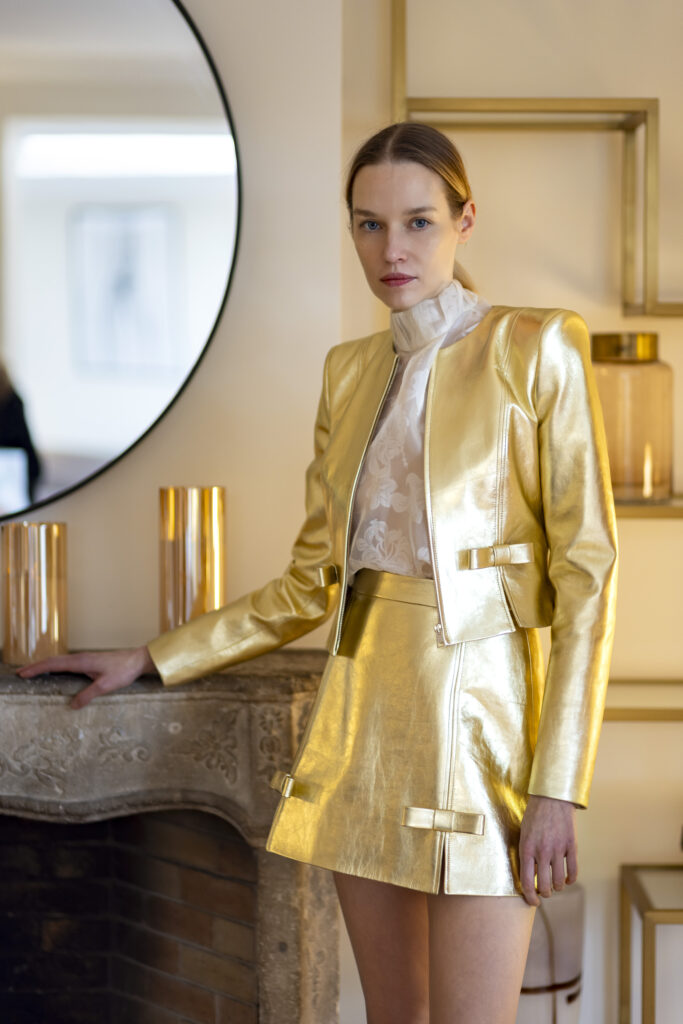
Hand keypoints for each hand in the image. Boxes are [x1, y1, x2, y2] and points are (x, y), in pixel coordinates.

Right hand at [16, 646, 156, 709]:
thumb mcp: (106, 686)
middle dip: (36, 667)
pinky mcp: (89, 662)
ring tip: (32, 673)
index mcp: (81, 662)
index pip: (53, 664)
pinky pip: (67, 664)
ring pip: (59, 662)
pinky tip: (54, 673)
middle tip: (20, 673)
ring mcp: (85, 659)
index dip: (36, 669)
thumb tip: (72, 706)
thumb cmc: (123, 671)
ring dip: (45, 666)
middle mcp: (80, 658)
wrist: (137, 660)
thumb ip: (88, 695)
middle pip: (53, 661)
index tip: (22, 673)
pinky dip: (55, 667)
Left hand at [519, 794, 577, 906]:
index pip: (527, 882)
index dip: (530, 897)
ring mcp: (558, 849)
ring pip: (559, 882)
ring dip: (557, 887)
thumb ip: (527, 855)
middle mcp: (542, 851)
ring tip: (555, 884)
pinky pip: (573, 871)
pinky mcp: (571, 846)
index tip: (533, 902)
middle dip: (544, 893)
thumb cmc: (534, 815)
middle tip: (544, 892)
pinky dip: (570, 879)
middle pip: (544, 886)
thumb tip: (532, 876)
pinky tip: (566, 879)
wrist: (551, 797)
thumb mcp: (524, 833)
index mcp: (527, 848)